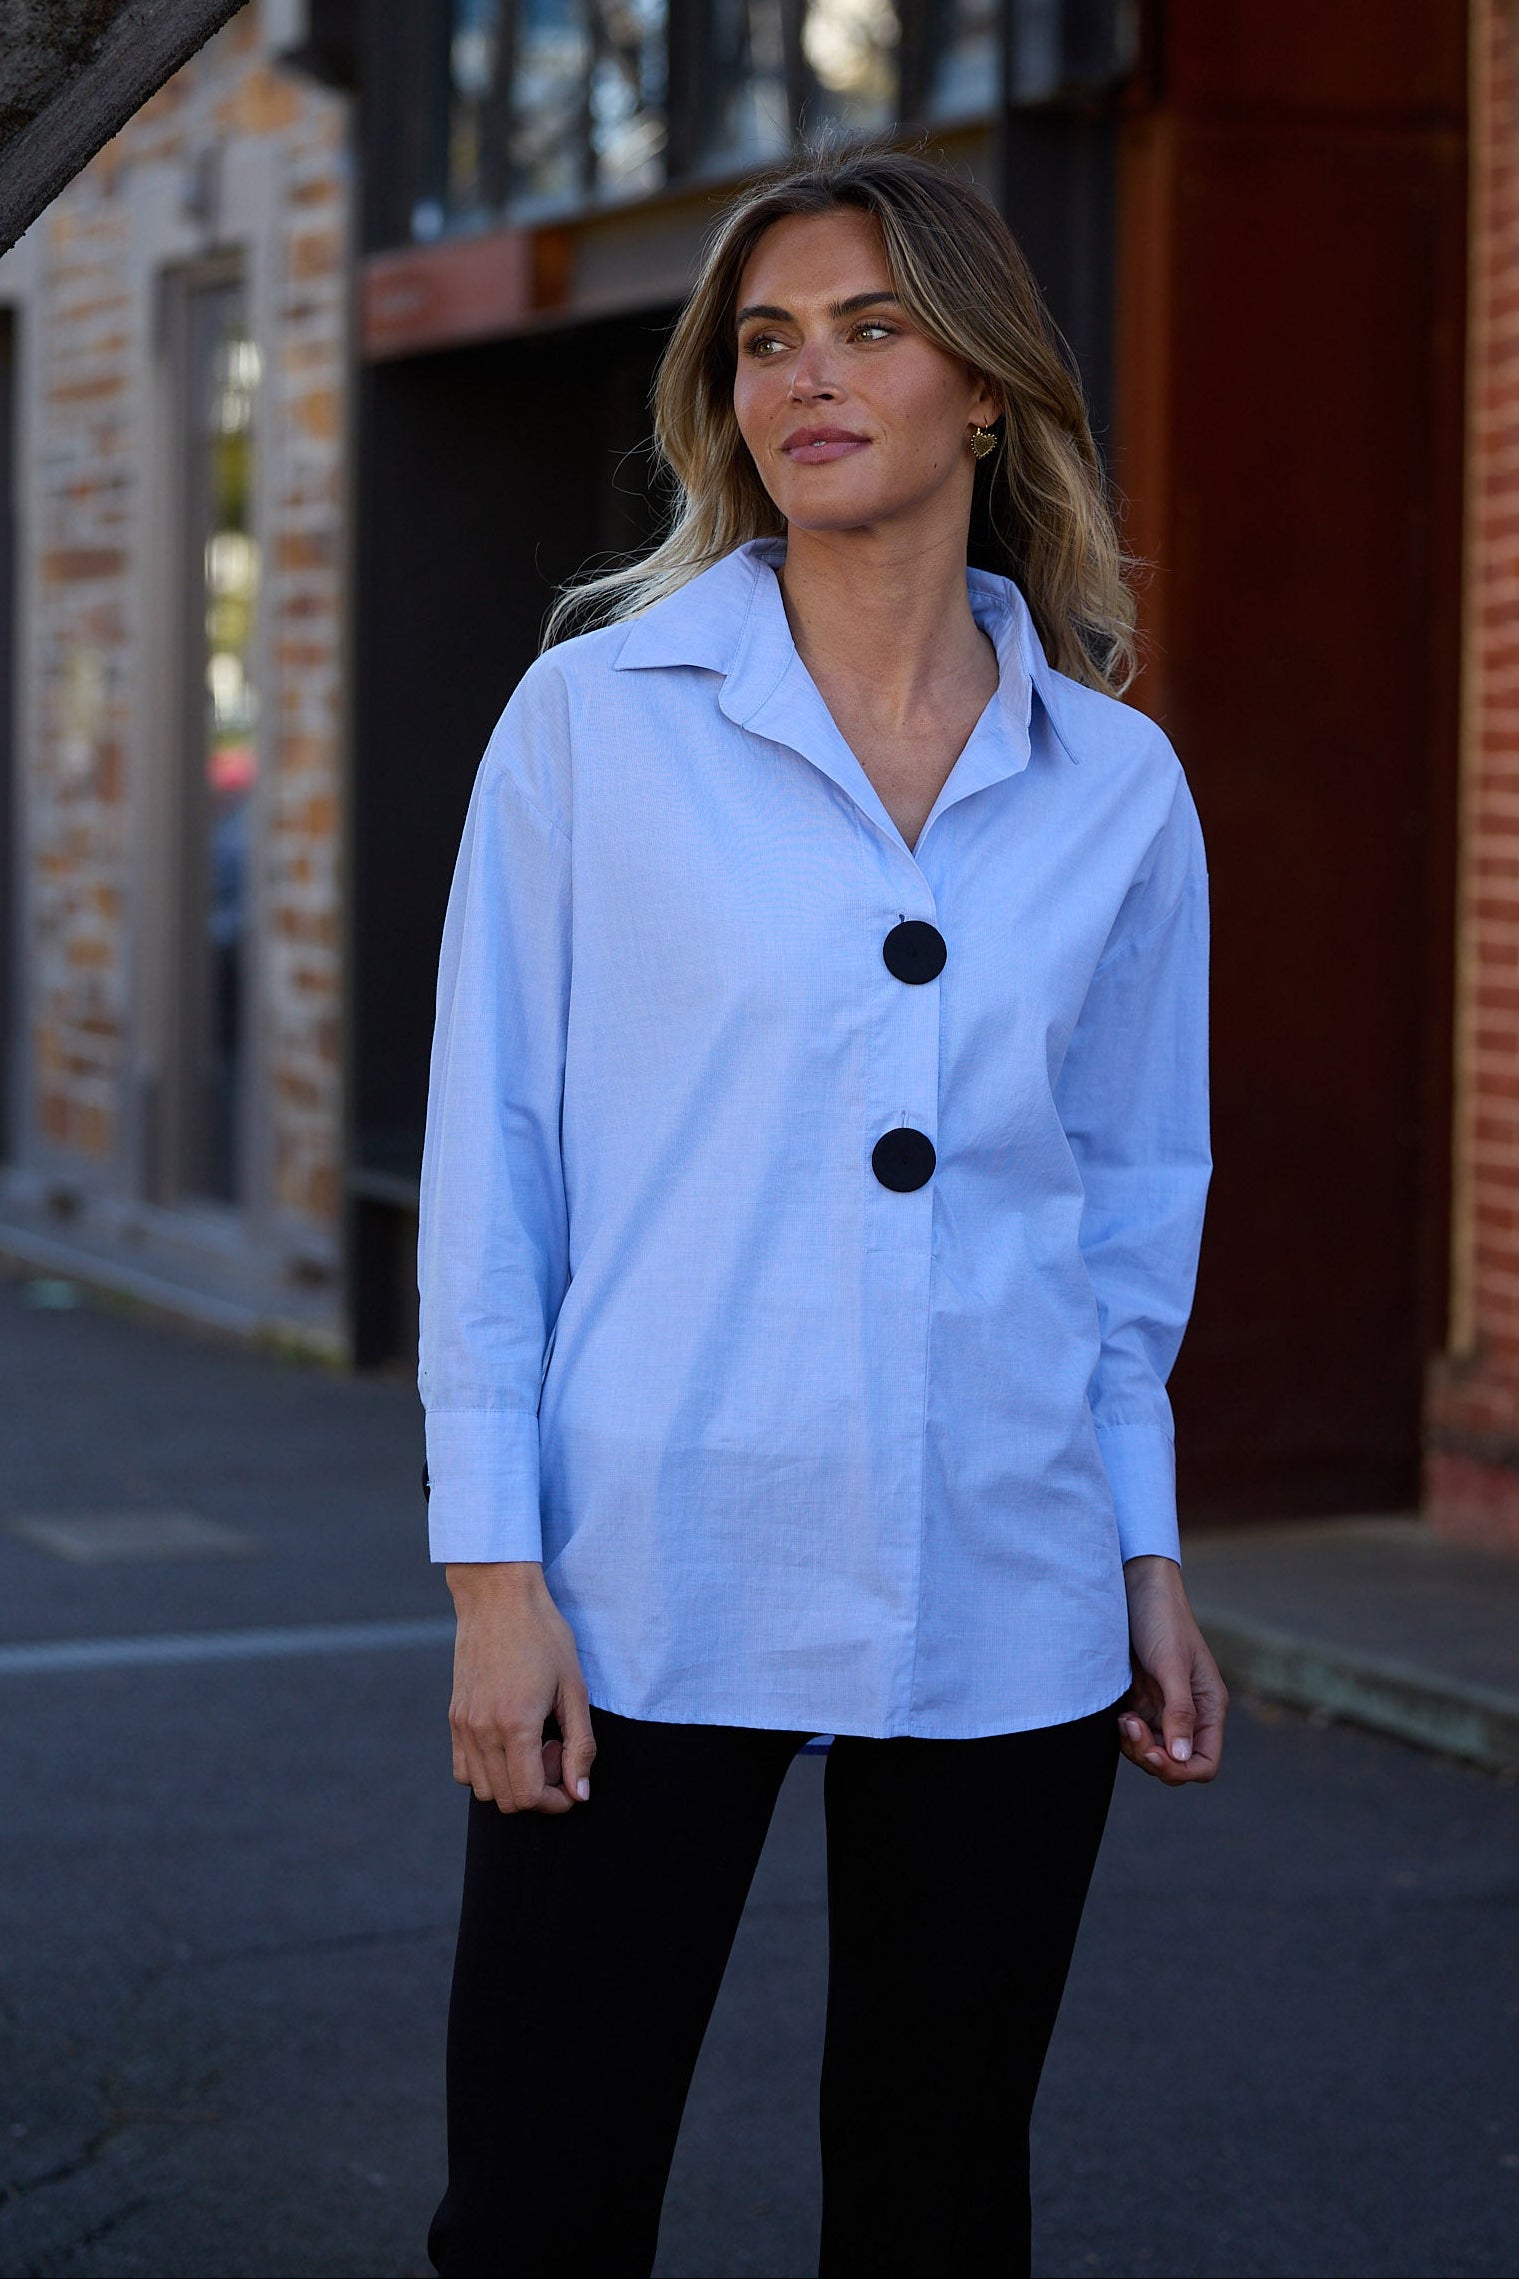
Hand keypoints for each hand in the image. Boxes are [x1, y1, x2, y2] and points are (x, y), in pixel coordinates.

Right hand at [446, 1562, 595, 1813]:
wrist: (498, 1598)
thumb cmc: (544, 1636)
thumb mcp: (574, 1688)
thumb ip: (580, 1745)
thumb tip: (580, 1793)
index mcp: (515, 1724)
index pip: (528, 1796)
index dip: (555, 1802)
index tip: (572, 1784)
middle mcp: (482, 1730)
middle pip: (506, 1799)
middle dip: (538, 1791)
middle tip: (557, 1750)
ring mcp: (463, 1725)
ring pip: (483, 1789)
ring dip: (512, 1782)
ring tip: (534, 1744)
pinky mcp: (454, 1716)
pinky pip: (464, 1768)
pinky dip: (488, 1770)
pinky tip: (510, 1740)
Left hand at [1118, 1554, 1226, 1785]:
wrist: (1135, 1585)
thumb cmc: (1161, 1618)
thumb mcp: (1171, 1664)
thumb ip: (1179, 1710)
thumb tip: (1181, 1756)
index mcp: (1208, 1707)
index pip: (1204, 1762)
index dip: (1181, 1769)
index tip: (1154, 1753)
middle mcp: (1188, 1713)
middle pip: (1175, 1762)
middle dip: (1152, 1756)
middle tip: (1129, 1726)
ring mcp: (1162, 1708)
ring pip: (1151, 1752)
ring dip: (1135, 1745)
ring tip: (1124, 1718)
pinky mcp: (1139, 1699)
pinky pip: (1133, 1734)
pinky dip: (1124, 1733)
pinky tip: (1118, 1713)